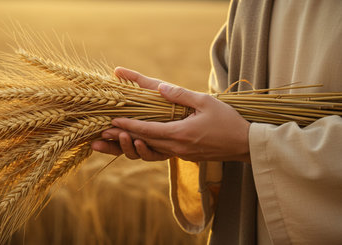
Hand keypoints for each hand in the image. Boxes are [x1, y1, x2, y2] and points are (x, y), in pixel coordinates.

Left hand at [91, 67, 250, 162]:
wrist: (245, 144)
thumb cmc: (228, 121)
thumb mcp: (206, 102)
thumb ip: (181, 95)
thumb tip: (160, 87)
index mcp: (180, 134)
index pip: (146, 130)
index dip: (127, 126)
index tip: (110, 122)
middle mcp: (176, 147)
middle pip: (142, 143)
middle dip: (120, 139)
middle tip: (100, 136)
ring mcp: (180, 154)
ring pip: (149, 150)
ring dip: (129, 146)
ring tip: (111, 142)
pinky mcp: (184, 156)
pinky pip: (160, 152)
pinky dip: (145, 148)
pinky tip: (136, 143)